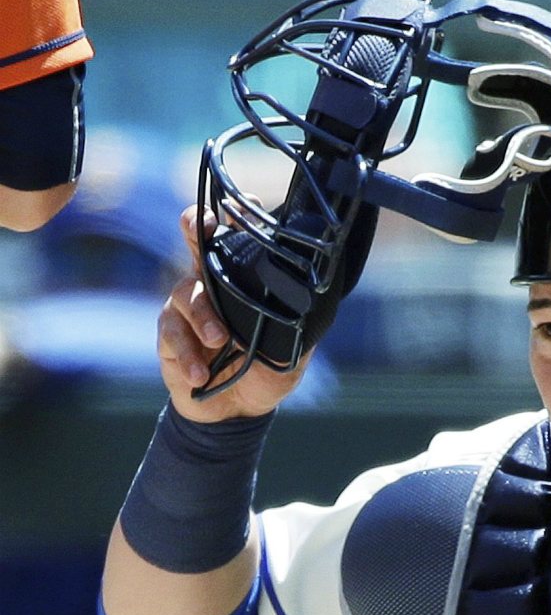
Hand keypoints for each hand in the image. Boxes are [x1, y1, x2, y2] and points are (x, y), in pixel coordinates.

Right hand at [157, 202, 310, 422]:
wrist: (238, 410)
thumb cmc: (265, 369)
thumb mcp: (292, 350)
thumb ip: (299, 325)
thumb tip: (315, 303)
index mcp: (244, 280)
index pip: (241, 239)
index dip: (240, 217)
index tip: (246, 203)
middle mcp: (212, 283)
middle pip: (198, 242)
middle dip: (198, 227)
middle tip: (204, 228)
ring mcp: (187, 307)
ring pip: (186, 292)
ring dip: (203, 315)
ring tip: (221, 341)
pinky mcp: (170, 336)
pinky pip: (173, 335)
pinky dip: (188, 354)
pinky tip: (201, 373)